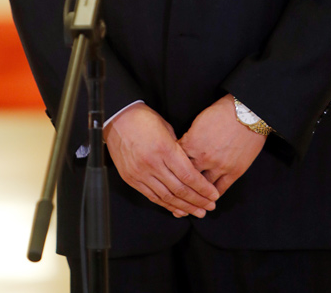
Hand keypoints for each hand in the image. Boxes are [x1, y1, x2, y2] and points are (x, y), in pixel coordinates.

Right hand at [104, 103, 218, 217]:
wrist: (117, 119)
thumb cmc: (143, 119)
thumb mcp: (166, 128)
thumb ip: (178, 148)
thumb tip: (190, 164)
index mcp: (164, 148)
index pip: (188, 175)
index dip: (203, 188)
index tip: (213, 195)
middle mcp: (152, 164)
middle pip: (180, 189)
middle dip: (197, 201)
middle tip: (209, 207)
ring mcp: (140, 173)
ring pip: (167, 197)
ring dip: (184, 207)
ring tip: (197, 212)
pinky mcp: (131, 179)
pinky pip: (152, 197)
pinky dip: (166, 205)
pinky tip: (177, 209)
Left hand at [178, 94, 265, 195]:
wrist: (248, 113)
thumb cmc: (223, 112)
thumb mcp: (199, 121)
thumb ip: (190, 137)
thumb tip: (183, 148)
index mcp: (192, 143)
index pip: (175, 160)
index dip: (171, 166)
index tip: (169, 172)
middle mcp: (203, 158)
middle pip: (185, 177)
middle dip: (179, 185)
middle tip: (174, 191)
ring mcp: (219, 167)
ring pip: (202, 187)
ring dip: (195, 195)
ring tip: (189, 202)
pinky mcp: (234, 172)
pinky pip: (220, 189)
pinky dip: (212, 196)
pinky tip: (207, 199)